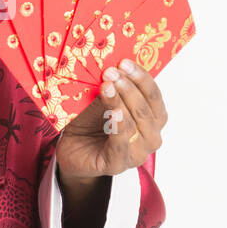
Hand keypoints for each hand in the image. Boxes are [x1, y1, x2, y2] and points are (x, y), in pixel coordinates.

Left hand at [55, 58, 167, 181]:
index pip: (154, 97)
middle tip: (111, 72)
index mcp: (152, 119)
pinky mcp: (117, 165)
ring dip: (121, 103)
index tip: (124, 62)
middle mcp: (150, 138)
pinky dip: (118, 127)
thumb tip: (113, 63)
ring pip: (135, 126)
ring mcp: (136, 154)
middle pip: (147, 110)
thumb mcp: (103, 98)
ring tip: (106, 86)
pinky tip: (112, 112)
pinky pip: (121, 146)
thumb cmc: (91, 121)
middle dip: (129, 88)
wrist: (71, 147)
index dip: (142, 78)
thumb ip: (113, 85)